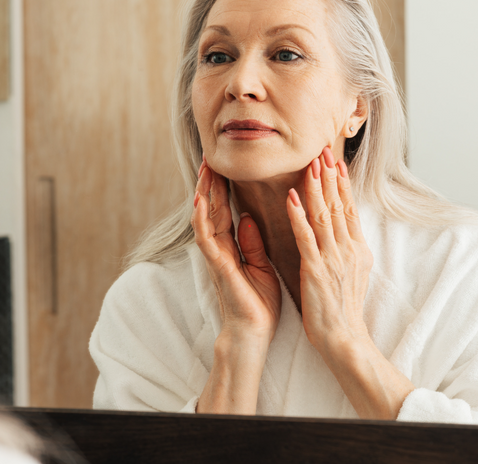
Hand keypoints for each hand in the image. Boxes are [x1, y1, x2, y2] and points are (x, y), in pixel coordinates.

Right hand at [191, 156, 281, 344]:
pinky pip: (206, 238)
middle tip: (210, 157)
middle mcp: (221, 248)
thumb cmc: (258, 303)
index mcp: (233, 247)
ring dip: (205, 193)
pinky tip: (201, 200)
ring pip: (206, 218)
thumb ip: (252, 243)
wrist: (254, 333)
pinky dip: (203, 218)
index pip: (226, 211)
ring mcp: (216, 256)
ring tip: (205, 169)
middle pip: (213, 209)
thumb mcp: (261, 267)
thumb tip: (249, 218)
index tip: (224, 167)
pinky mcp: (218, 266)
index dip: (224, 189)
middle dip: (212, 183)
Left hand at [286, 146, 373, 352]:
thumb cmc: (345, 306)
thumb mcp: (355, 271)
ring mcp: (333, 258)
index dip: (341, 183)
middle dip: (329, 176)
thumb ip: (349, 246)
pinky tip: (293, 197)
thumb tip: (346, 226)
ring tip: (310, 164)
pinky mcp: (315, 269)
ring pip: (323, 215)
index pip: (348, 208)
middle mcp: (348, 248)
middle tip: (323, 150)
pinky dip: (299, 215)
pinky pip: (306, 237)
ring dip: (316, 188)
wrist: (344, 337)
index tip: (335, 161)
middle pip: (338, 205)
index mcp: (357, 248)